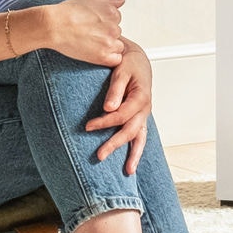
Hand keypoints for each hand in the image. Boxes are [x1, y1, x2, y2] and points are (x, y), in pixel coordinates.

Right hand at [44, 0, 125, 66]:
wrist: (53, 25)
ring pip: (117, 46)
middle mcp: (113, 26)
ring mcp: (109, 42)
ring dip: (108, 46)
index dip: (104, 23)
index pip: (116, 20)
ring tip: (90, 43)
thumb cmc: (67, 11)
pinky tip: (96, 53)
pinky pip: (116, 59)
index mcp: (112, 12)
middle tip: (89, 34)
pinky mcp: (103, 56)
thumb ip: (110, 1)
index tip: (92, 25)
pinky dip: (109, 58)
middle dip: (106, 34)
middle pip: (117, 33)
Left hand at [86, 44, 152, 174]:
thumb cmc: (129, 63)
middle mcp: (145, 109)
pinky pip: (140, 136)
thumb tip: (108, 108)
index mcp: (141, 97)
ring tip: (128, 171)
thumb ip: (115, 89)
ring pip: (140, 138)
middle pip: (130, 131)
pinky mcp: (140, 118)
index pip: (121, 115)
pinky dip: (137, 150)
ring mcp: (144, 115)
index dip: (104, 122)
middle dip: (115, 144)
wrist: (138, 60)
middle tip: (99, 155)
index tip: (87, 127)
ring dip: (134, 155)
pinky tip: (131, 163)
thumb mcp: (121, 70)